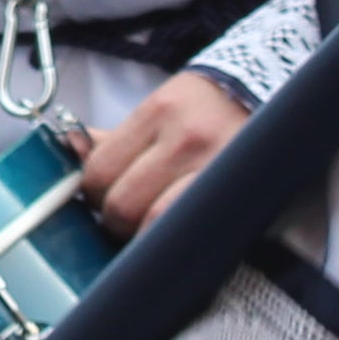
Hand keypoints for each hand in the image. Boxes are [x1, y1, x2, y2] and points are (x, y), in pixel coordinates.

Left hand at [82, 70, 245, 232]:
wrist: (267, 96)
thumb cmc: (206, 109)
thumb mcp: (158, 110)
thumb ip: (113, 138)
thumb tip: (71, 150)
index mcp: (160, 111)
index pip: (100, 171)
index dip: (93, 196)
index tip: (102, 200)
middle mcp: (188, 138)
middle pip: (123, 203)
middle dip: (116, 220)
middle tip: (127, 218)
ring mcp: (215, 169)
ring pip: (154, 223)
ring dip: (142, 236)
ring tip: (149, 229)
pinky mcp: (235, 195)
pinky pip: (189, 232)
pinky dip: (172, 242)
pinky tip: (172, 238)